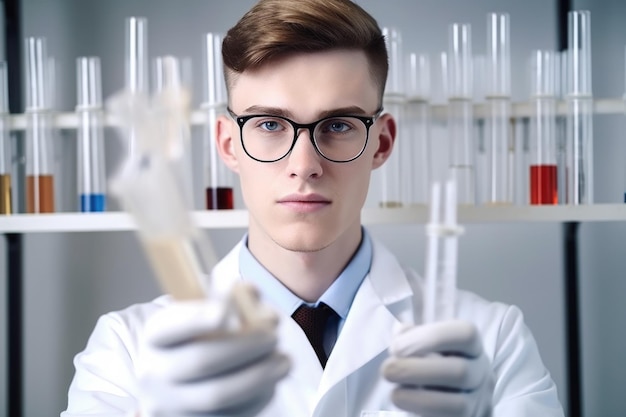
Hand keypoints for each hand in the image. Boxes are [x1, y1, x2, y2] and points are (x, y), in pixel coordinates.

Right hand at [137, 286, 289, 415]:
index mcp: (155, 336)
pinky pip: (230, 415)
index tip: (225, 312)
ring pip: (217, 394)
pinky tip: (272, 381)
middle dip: (244, 347)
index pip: (169, 327)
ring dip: (258, 376)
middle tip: (273, 337)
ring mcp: (170, 405)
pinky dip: (257, 397)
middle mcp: (154, 372)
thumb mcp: (209, 309)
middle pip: (200, 361)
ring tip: (284, 361)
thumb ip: (231, 296)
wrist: (183, 378)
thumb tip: (250, 293)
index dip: (195, 319)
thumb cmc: (204, 335)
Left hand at [382, 321, 493, 416]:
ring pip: (457, 405)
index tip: (396, 347)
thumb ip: (412, 337)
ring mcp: (478, 403)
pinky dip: (422, 414)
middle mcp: (481, 374)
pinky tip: (406, 405)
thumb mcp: (425, 346)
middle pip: (459, 371)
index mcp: (473, 348)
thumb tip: (400, 335)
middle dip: (415, 370)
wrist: (448, 401)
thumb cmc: (432, 365)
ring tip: (394, 394)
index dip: (430, 337)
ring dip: (418, 399)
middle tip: (386, 370)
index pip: (465, 335)